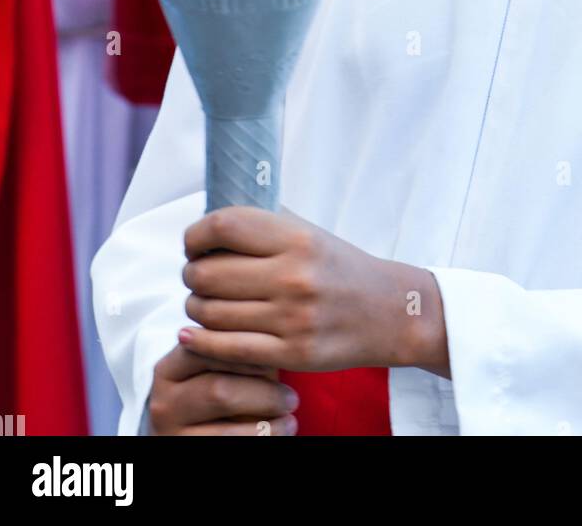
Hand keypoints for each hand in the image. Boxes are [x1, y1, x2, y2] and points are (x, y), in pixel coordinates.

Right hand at [147, 343, 299, 436]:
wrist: (194, 430)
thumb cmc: (217, 390)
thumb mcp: (219, 369)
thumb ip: (239, 355)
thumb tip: (280, 350)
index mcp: (169, 369)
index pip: (208, 350)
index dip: (249, 352)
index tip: (280, 357)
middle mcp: (163, 402)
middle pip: (219, 390)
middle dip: (263, 393)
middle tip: (292, 398)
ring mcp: (171, 433)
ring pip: (226, 430)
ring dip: (267, 425)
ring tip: (291, 419)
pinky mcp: (184, 452)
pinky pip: (229, 447)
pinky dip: (261, 439)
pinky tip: (281, 433)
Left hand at [178, 206, 449, 377]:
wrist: (389, 312)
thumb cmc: (341, 269)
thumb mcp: (309, 233)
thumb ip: (261, 228)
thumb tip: (206, 228)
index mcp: (297, 239)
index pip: (224, 226)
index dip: (196, 235)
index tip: (194, 244)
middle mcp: (294, 276)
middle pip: (208, 273)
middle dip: (192, 275)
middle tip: (197, 276)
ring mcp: (293, 318)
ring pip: (210, 312)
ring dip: (195, 308)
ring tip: (205, 304)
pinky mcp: (292, 354)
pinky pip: (226, 349)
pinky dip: (200, 341)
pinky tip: (193, 334)